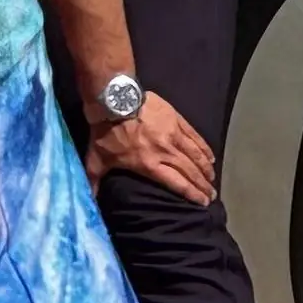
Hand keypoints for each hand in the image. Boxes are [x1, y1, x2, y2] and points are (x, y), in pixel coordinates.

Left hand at [85, 92, 215, 205]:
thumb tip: (89, 200)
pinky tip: (211, 157)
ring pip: (196, 155)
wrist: (114, 100)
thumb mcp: (97, 159)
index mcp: (150, 165)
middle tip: (212, 195)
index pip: (177, 184)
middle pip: (190, 171)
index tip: (203, 202)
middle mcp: (166, 152)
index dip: (192, 194)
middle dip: (203, 185)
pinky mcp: (176, 120)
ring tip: (213, 179)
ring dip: (206, 168)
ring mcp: (173, 135)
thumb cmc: (105, 132)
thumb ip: (94, 180)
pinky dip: (204, 148)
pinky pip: (195, 137)